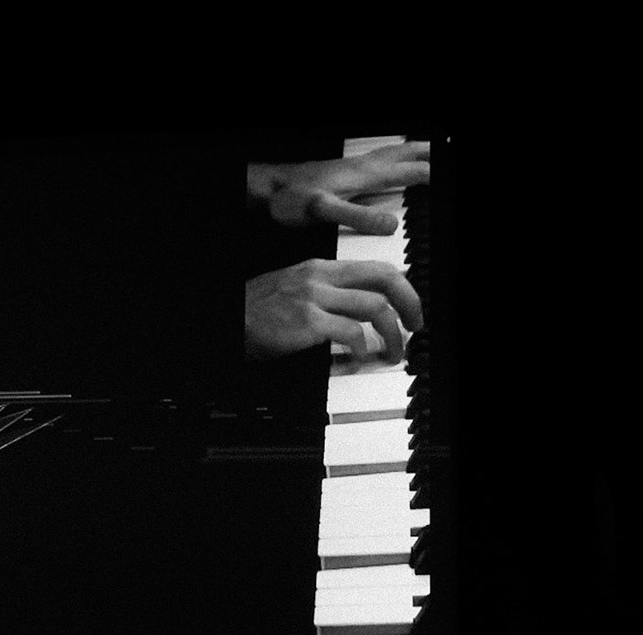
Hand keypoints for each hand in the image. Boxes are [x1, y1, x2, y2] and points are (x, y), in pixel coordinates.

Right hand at [244, 258, 421, 362]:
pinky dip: (363, 349)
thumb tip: (356, 311)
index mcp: (319, 268)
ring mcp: (314, 298)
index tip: (408, 308)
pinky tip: (360, 358)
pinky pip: (351, 333)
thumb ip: (325, 294)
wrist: (227, 320)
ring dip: (393, 334)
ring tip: (392, 353)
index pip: (374, 268)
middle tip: (414, 325)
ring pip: (374, 308)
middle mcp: (320, 277)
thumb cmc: (254, 312)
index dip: (401, 288)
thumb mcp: (293, 290)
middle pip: (384, 279)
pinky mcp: (307, 322)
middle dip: (409, 303)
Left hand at [248, 142, 429, 235]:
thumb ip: (357, 216)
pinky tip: (391, 168)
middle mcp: (362, 167)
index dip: (434, 175)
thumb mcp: (324, 211)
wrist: (268, 189)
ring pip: (392, 153)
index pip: (411, 171)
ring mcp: (353, 168)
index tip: (448, 180)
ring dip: (414, 152)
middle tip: (446, 153)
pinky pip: (379, 161)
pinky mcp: (343, 172)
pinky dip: (395, 160)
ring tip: (430, 154)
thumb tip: (391, 224)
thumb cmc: (290, 200)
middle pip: (405, 153)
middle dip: (429, 153)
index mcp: (364, 175)